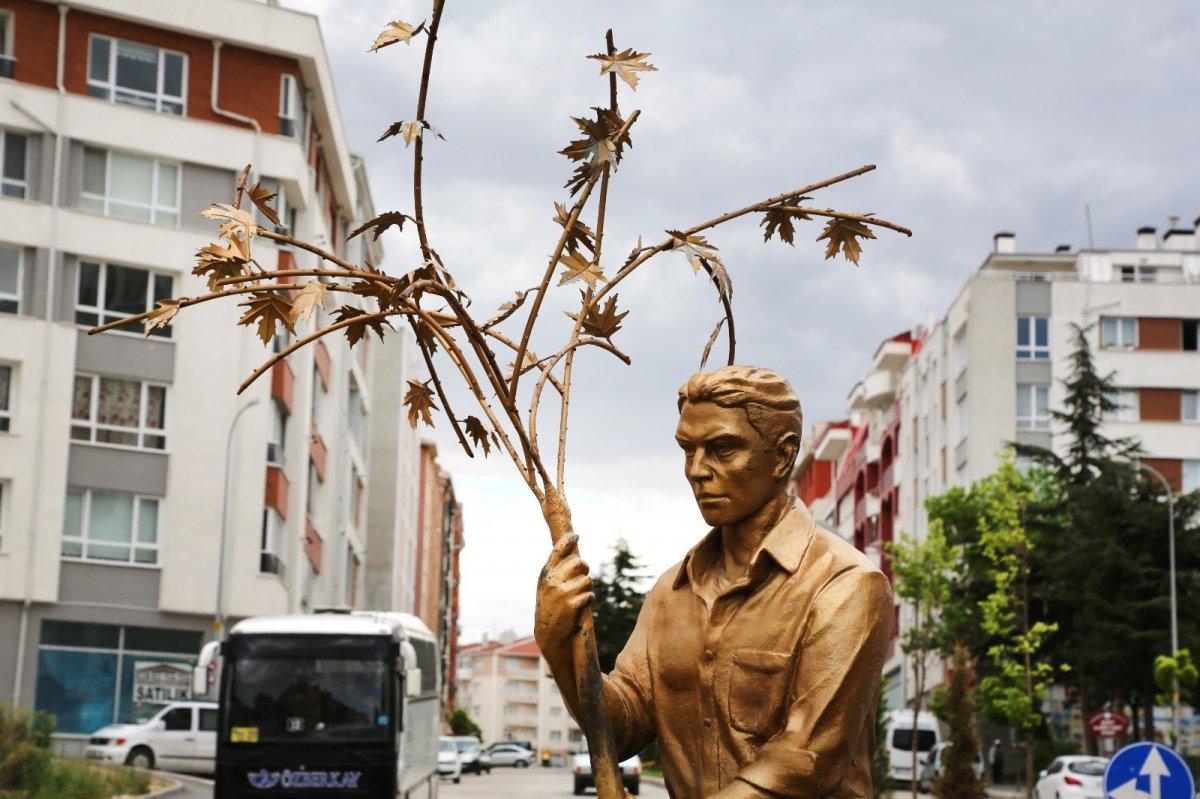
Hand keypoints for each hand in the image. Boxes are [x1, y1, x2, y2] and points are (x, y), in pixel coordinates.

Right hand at [534, 533, 594, 658]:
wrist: (549, 632)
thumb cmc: (551, 605)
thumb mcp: (547, 585)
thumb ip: (557, 570)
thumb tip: (576, 557)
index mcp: (546, 573)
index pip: (558, 550)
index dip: (569, 540)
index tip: (576, 535)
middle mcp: (553, 581)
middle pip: (579, 563)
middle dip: (584, 569)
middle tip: (581, 577)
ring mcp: (562, 593)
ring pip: (587, 580)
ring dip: (587, 587)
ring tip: (578, 595)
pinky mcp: (572, 605)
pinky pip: (590, 594)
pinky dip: (589, 599)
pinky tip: (581, 604)